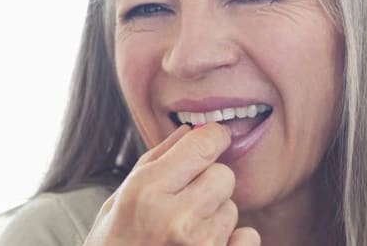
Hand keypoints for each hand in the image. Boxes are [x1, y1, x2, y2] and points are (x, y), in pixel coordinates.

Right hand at [84, 123, 260, 245]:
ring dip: (215, 215)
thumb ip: (155, 161)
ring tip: (184, 233)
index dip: (214, 137)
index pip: (204, 144)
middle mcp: (176, 218)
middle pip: (224, 175)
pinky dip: (232, 241)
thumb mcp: (118, 200)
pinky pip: (248, 236)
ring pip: (232, 207)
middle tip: (186, 201)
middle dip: (209, 182)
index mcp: (147, 192)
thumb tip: (189, 131)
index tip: (214, 139)